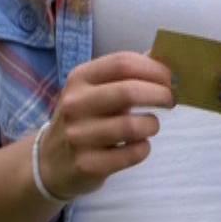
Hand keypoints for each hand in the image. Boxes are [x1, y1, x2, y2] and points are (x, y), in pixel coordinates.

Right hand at [38, 51, 176, 199]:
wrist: (51, 162)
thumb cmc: (84, 118)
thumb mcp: (95, 89)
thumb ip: (127, 74)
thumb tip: (165, 57)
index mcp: (80, 78)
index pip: (122, 63)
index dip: (154, 69)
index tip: (169, 78)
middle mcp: (75, 104)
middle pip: (128, 92)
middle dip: (160, 94)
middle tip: (170, 100)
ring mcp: (78, 136)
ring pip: (131, 126)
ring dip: (152, 124)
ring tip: (151, 125)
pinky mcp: (87, 164)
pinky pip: (130, 154)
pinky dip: (144, 148)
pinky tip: (140, 145)